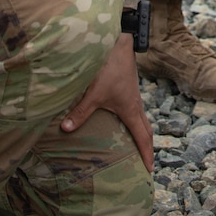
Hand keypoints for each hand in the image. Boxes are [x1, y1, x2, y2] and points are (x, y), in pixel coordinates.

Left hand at [60, 36, 154, 169]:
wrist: (119, 45)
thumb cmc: (109, 69)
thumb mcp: (93, 93)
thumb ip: (80, 112)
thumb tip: (65, 130)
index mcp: (131, 111)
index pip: (142, 138)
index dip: (146, 155)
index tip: (150, 170)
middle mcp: (136, 105)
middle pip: (147, 130)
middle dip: (147, 147)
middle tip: (146, 163)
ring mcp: (134, 97)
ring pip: (142, 120)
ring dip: (141, 134)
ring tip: (135, 145)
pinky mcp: (128, 89)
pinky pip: (136, 111)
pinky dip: (134, 122)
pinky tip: (122, 121)